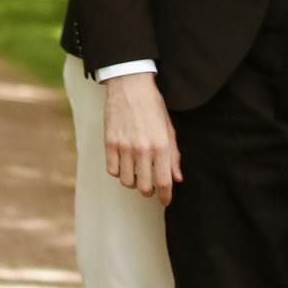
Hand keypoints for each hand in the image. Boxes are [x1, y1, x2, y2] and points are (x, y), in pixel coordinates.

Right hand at [103, 74, 182, 205]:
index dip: (165, 196)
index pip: (163, 182)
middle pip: (144, 186)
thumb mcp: (169, 129)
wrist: (130, 85)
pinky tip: (124, 164)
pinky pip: (112, 170)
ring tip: (136, 173)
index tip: (165, 201)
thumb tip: (177, 178)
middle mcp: (142, 149)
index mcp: (161, 145)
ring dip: (133, 182)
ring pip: (127, 181)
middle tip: (150, 186)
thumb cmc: (153, 106)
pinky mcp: (110, 143)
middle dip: (149, 190)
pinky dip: (119, 172)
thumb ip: (173, 156)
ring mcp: (124, 147)